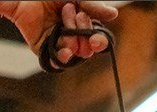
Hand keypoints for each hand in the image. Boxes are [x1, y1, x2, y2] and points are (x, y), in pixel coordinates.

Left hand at [1, 2, 118, 65]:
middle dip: (85, 40)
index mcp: (79, 21)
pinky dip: (60, 58)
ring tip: (65, 29)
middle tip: (83, 31)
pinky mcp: (42, 48)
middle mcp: (70, 33)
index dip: (97, 39)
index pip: (94, 36)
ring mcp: (56, 42)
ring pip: (72, 53)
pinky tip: (64, 52)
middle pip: (85, 48)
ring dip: (72, 43)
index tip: (96, 39)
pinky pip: (54, 60)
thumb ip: (93, 7)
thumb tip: (113, 14)